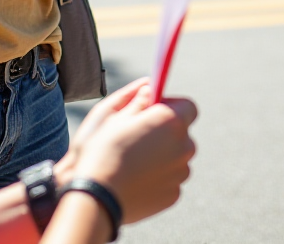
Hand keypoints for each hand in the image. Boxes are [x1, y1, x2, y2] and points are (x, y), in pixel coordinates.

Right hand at [69, 78, 198, 224]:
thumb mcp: (113, 116)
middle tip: (138, 138)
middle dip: (165, 132)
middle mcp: (183, 146)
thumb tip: (150, 87)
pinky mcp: (173, 194)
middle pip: (182, 133)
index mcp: (170, 121)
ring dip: (163, 156)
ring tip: (133, 162)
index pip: (188, 106)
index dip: (171, 106)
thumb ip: (138, 99)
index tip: (153, 111)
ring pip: (177, 157)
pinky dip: (158, 178)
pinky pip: (170, 179)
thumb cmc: (102, 152)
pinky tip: (135, 179)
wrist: (95, 197)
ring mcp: (180, 172)